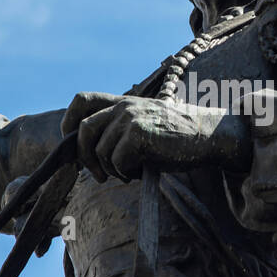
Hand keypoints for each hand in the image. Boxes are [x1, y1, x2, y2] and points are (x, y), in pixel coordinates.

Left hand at [60, 92, 250, 182]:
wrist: (207, 136)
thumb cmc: (176, 137)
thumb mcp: (144, 125)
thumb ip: (119, 130)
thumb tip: (87, 156)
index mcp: (123, 102)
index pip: (82, 100)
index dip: (69, 122)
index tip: (73, 143)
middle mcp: (124, 106)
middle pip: (84, 130)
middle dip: (85, 158)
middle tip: (99, 176)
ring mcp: (131, 118)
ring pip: (101, 151)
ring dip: (112, 170)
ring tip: (131, 172)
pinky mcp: (139, 134)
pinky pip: (118, 161)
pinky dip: (126, 173)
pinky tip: (141, 172)